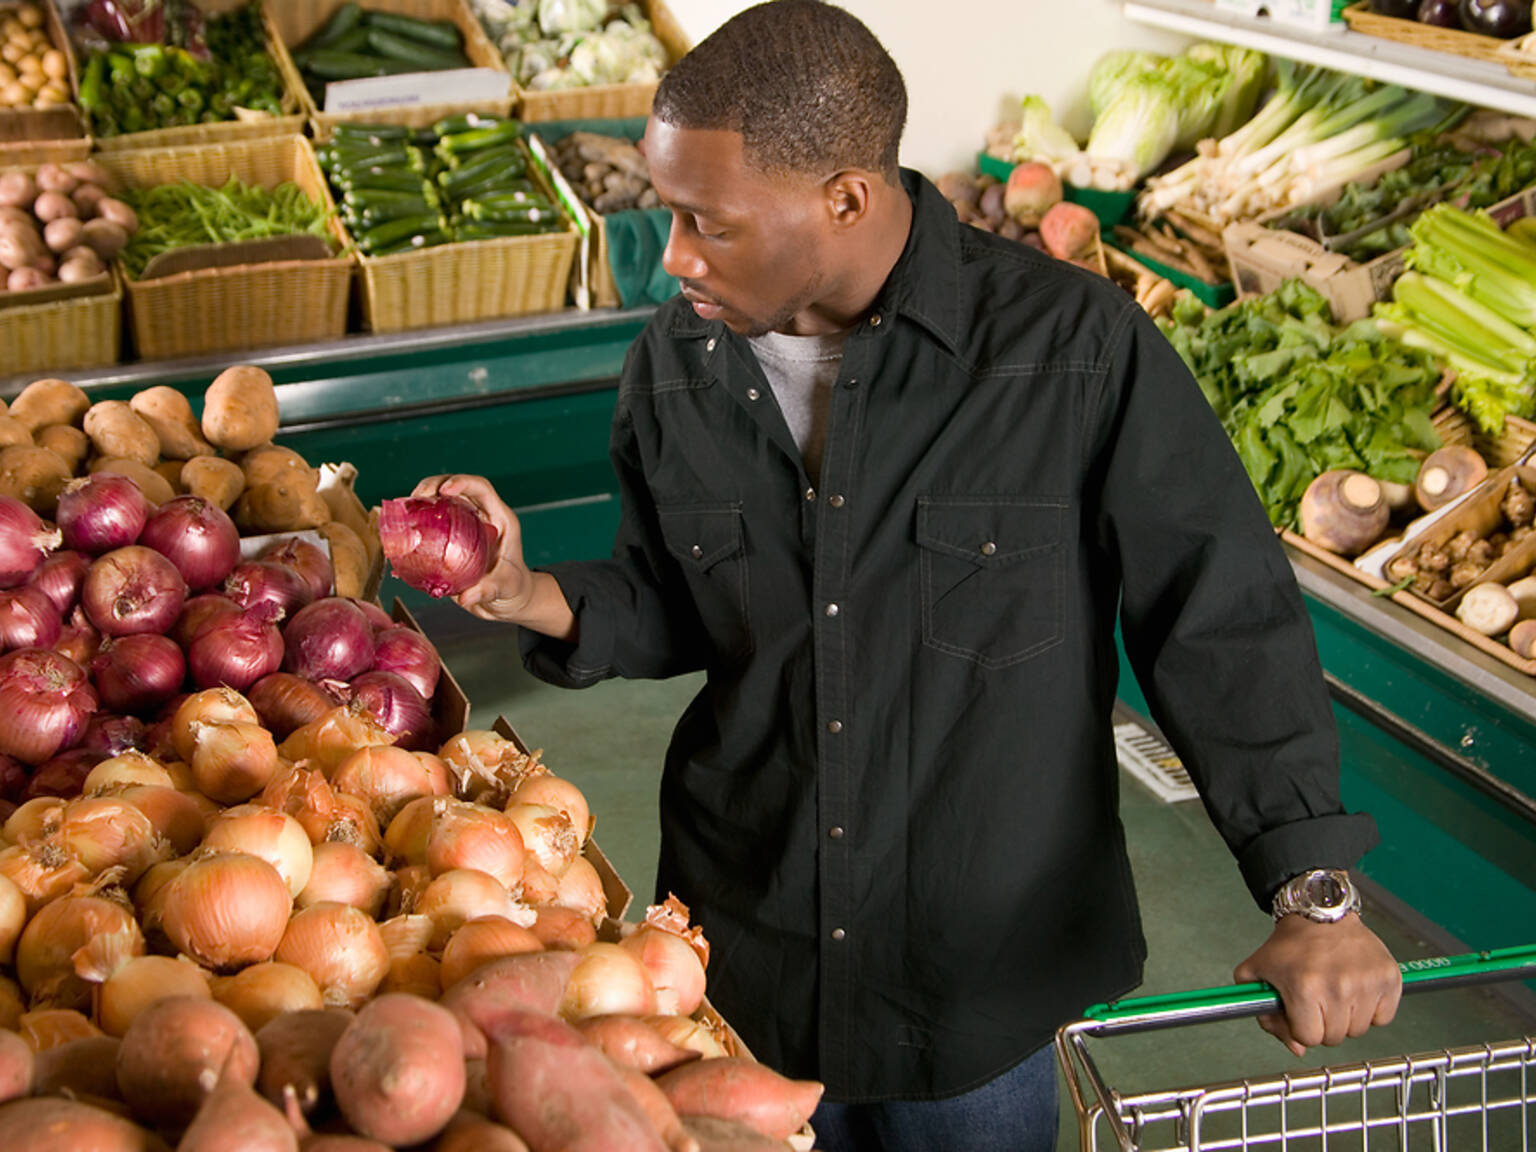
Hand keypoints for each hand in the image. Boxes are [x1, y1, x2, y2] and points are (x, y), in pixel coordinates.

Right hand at [411, 473, 534, 622]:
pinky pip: (432, 522)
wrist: (507, 599)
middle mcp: (481, 516)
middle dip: (433, 485)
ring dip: (420, 500)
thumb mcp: (505, 588)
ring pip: (441, 501)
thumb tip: (465, 597)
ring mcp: (464, 525)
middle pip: (456, 489)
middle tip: (415, 497)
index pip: (481, 489)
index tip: (444, 490)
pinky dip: (415, 521)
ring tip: (403, 508)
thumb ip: (488, 591)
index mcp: (499, 519)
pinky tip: (400, 528)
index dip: (462, 482)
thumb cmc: (513, 589)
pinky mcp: (451, 538)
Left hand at [1234, 913, 1401, 1057]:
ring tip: (1336, 989)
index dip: (1301, 1027)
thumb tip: (1297, 1049)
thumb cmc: (1290, 944)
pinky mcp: (1389, 977)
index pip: (1309, 1038)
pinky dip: (1372, 1010)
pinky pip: (1384, 1018)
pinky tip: (1357, 988)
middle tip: (1318, 998)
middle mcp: (1339, 987)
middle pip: (1334, 1037)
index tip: (1300, 1009)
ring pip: (1359, 1030)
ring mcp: (1367, 982)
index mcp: (1304, 988)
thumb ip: (1266, 1017)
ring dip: (1347, 1017)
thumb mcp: (1257, 973)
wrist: (1320, 913)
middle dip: (1323, 1023)